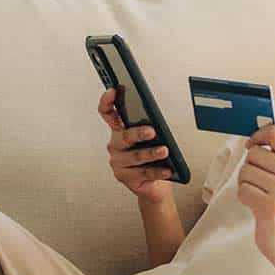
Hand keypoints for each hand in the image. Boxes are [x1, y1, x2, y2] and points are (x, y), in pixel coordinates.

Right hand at [98, 87, 174, 204]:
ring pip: (135, 157)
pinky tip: (167, 169)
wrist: (153, 184)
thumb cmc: (151, 157)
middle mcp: (116, 145)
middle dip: (138, 133)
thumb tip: (158, 124)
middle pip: (124, 136)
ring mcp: (118, 162)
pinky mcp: (124, 177)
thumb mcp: (150, 139)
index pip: (107, 113)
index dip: (107, 102)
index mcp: (119, 130)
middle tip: (151, 131)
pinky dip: (157, 171)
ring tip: (164, 151)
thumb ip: (149, 128)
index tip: (112, 91)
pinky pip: (142, 173)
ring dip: (151, 153)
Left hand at [239, 122, 274, 266]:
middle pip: (254, 153)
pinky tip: (257, 206)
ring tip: (260, 195)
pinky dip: (244, 198)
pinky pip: (242, 189)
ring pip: (245, 171)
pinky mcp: (271, 206)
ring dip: (246, 183)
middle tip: (261, 183)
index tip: (252, 145)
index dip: (258, 136)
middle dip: (250, 167)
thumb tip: (255, 137)